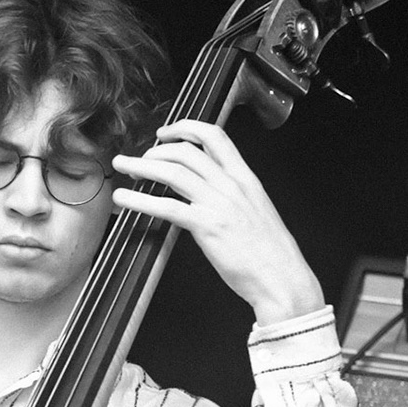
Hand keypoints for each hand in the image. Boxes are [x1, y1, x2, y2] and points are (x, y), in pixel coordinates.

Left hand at [111, 120, 325, 324]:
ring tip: (124, 167)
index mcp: (246, 178)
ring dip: (142, 166)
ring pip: (173, 171)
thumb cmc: (271, 253)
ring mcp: (219, 204)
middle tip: (140, 157)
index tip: (166, 132)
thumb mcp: (256, 211)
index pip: (214, 136)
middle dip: (156, 149)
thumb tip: (208, 191)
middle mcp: (231, 185)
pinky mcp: (207, 226)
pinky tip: (126, 199)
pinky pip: (167, 206)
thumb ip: (233, 196)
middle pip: (186, 151)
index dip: (185, 128)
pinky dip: (140, 200)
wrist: (283, 278)